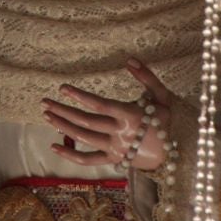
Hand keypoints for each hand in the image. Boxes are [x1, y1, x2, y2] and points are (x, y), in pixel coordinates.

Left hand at [41, 58, 175, 172]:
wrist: (176, 153)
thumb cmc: (167, 120)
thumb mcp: (162, 95)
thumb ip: (147, 76)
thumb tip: (130, 59)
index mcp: (129, 115)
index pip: (99, 105)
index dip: (79, 96)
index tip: (63, 88)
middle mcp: (119, 133)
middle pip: (85, 121)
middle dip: (63, 111)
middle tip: (44, 102)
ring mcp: (115, 148)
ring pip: (84, 138)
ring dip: (63, 127)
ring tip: (47, 116)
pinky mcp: (113, 160)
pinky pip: (88, 161)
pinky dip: (70, 155)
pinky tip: (54, 146)